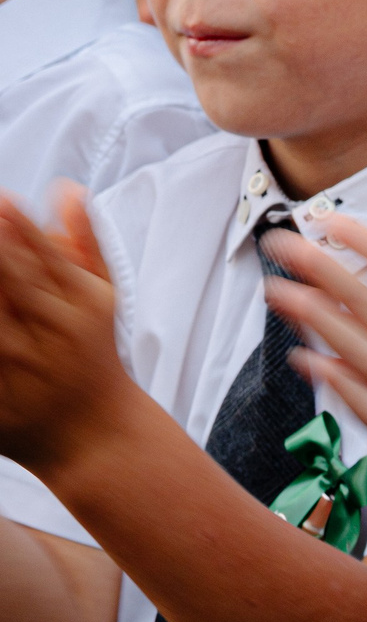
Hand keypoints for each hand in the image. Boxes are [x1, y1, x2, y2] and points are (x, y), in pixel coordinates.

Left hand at [0, 188, 125, 467]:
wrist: (96, 435)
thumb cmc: (93, 355)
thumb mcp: (102, 296)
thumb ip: (86, 241)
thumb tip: (67, 186)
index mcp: (82, 304)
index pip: (46, 256)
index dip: (20, 227)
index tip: (2, 200)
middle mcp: (55, 332)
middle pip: (13, 283)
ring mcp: (23, 367)